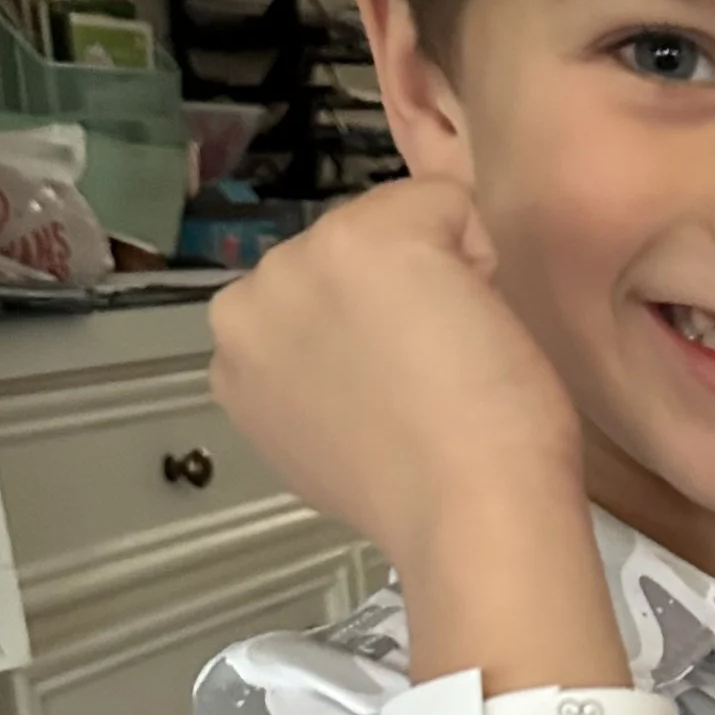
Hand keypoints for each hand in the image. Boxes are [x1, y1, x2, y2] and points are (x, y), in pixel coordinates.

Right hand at [208, 177, 583, 565]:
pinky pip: (445, 202)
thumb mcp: (333, 435)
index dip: (373, 333)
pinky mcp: (367, 236)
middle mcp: (248, 300)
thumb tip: (351, 354)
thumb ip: (318, 381)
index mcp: (237, 355)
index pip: (314, 295)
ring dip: (435, 274)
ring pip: (393, 223)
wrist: (471, 512)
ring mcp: (300, 261)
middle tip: (429, 379)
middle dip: (395, 294)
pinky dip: (478, 251)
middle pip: (346, 251)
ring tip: (451, 358)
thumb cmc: (428, 493)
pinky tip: (475, 323)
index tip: (395, 393)